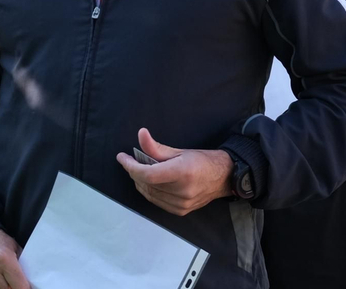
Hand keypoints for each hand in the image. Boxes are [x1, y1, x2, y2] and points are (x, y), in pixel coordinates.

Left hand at [115, 128, 233, 215]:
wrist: (223, 177)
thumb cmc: (203, 161)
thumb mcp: (180, 150)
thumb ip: (156, 147)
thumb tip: (141, 135)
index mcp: (182, 173)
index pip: (148, 174)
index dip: (131, 167)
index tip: (122, 157)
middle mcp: (182, 191)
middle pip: (146, 184)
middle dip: (134, 171)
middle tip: (130, 160)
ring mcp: (181, 204)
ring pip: (149, 194)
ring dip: (139, 181)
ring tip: (139, 169)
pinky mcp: (180, 211)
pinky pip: (156, 201)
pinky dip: (148, 191)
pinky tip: (148, 182)